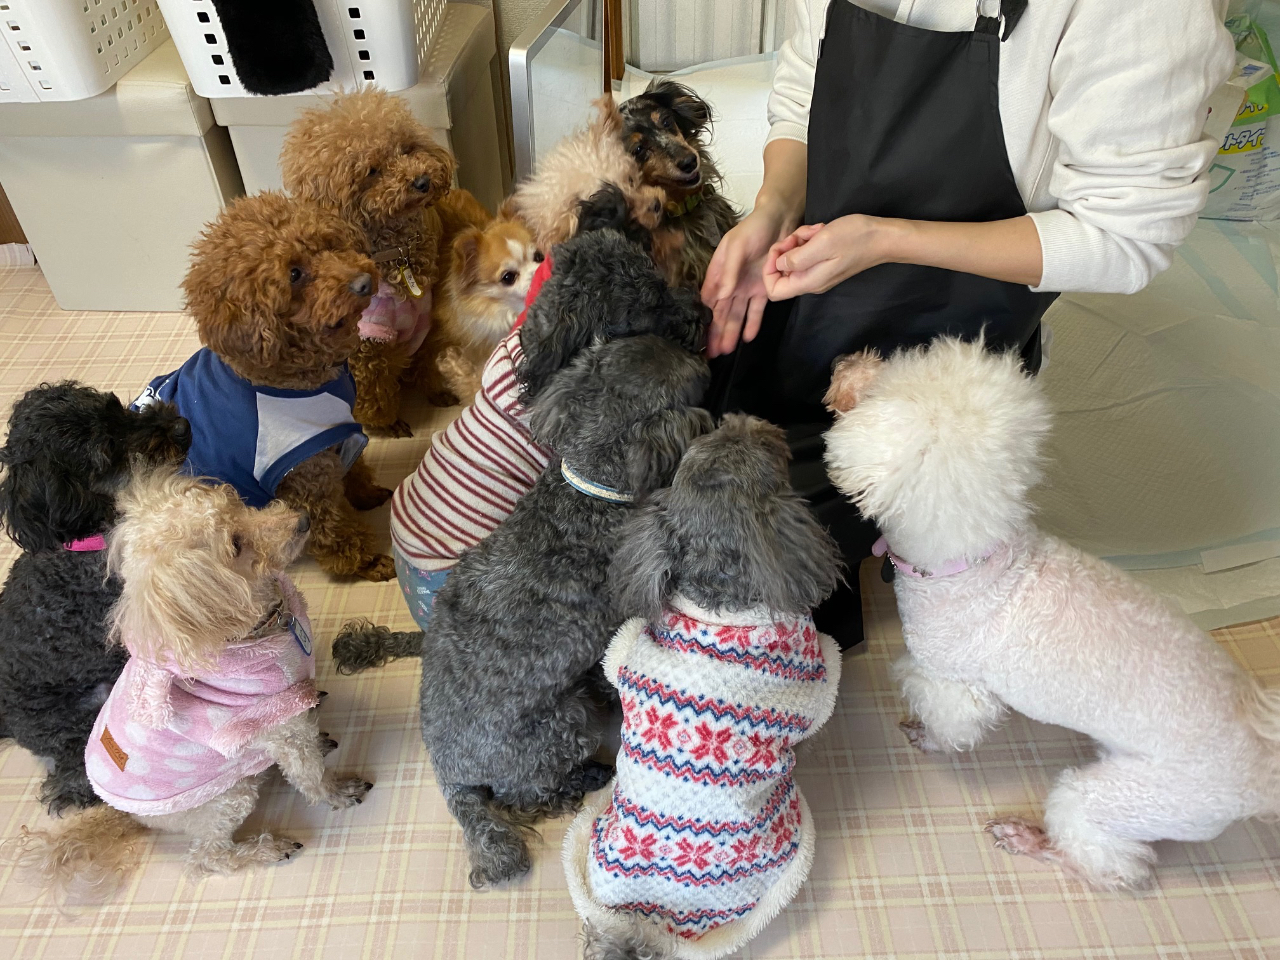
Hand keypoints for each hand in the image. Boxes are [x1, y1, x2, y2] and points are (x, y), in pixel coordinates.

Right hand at [700, 200, 796, 357]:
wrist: (778, 222)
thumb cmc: (752, 230)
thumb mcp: (736, 247)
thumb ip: (728, 271)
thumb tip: (720, 296)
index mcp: (718, 273)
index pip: (708, 301)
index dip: (704, 318)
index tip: (698, 336)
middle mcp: (730, 284)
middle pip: (721, 313)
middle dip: (716, 333)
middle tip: (711, 353)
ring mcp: (746, 288)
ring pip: (736, 315)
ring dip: (731, 333)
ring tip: (725, 351)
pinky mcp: (763, 290)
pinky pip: (756, 310)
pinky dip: (752, 324)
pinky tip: (746, 339)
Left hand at [764, 214, 892, 299]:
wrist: (882, 237)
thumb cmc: (854, 238)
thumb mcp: (822, 243)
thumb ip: (796, 258)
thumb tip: (779, 265)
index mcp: (808, 282)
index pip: (773, 291)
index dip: (768, 270)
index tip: (779, 250)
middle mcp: (811, 282)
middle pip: (782, 273)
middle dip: (785, 251)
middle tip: (798, 236)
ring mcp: (819, 273)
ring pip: (794, 260)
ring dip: (798, 242)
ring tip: (814, 231)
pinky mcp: (825, 263)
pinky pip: (807, 254)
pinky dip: (808, 240)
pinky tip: (820, 231)